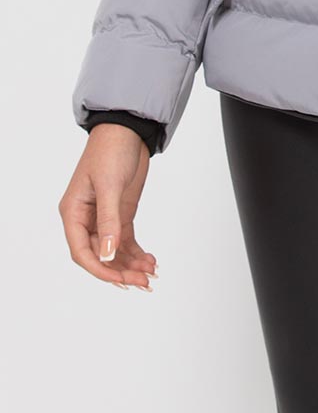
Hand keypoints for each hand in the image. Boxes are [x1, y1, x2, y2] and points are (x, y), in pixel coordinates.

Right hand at [59, 126, 157, 289]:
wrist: (128, 130)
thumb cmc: (110, 150)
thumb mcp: (109, 186)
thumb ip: (108, 221)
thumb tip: (106, 254)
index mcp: (73, 212)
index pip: (80, 251)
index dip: (99, 269)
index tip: (120, 279)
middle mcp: (86, 219)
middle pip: (99, 255)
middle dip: (120, 270)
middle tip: (142, 282)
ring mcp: (104, 218)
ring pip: (114, 251)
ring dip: (130, 265)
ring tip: (150, 274)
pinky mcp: (121, 214)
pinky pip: (126, 241)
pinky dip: (137, 253)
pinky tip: (150, 261)